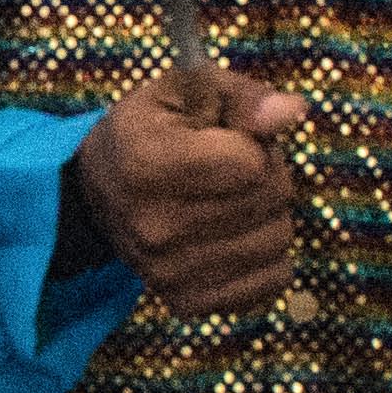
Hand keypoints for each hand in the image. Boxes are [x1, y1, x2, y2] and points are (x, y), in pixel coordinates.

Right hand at [73, 70, 303, 313]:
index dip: (256, 144)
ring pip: (279, 240)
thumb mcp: (188, 90)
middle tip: (234, 169)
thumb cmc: (151, 129)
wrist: (97, 190)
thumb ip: (243, 97)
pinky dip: (268, 258)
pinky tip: (238, 237)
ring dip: (270, 215)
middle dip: (268, 176)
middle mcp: (153, 226)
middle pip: (272, 200)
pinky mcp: (185, 302)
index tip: (230, 140)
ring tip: (235, 201)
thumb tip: (294, 111)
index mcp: (147, 164)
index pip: (253, 164)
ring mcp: (168, 272)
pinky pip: (271, 282)